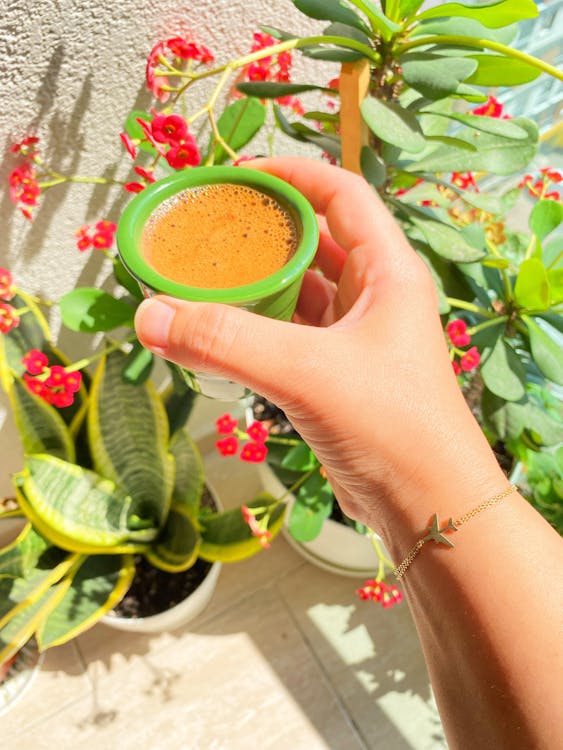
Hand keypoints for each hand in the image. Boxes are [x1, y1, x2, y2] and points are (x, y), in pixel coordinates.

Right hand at [135, 158, 505, 539]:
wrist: (430, 506)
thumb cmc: (391, 428)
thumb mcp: (306, 373)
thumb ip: (227, 341)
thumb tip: (151, 316)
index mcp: (388, 272)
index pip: (341, 193)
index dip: (291, 173)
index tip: (236, 176)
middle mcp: (376, 297)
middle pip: (315, 241)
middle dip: (263, 230)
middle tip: (208, 229)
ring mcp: (358, 338)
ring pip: (301, 292)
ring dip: (258, 284)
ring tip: (206, 276)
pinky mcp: (340, 376)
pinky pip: (292, 335)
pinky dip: (259, 328)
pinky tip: (223, 331)